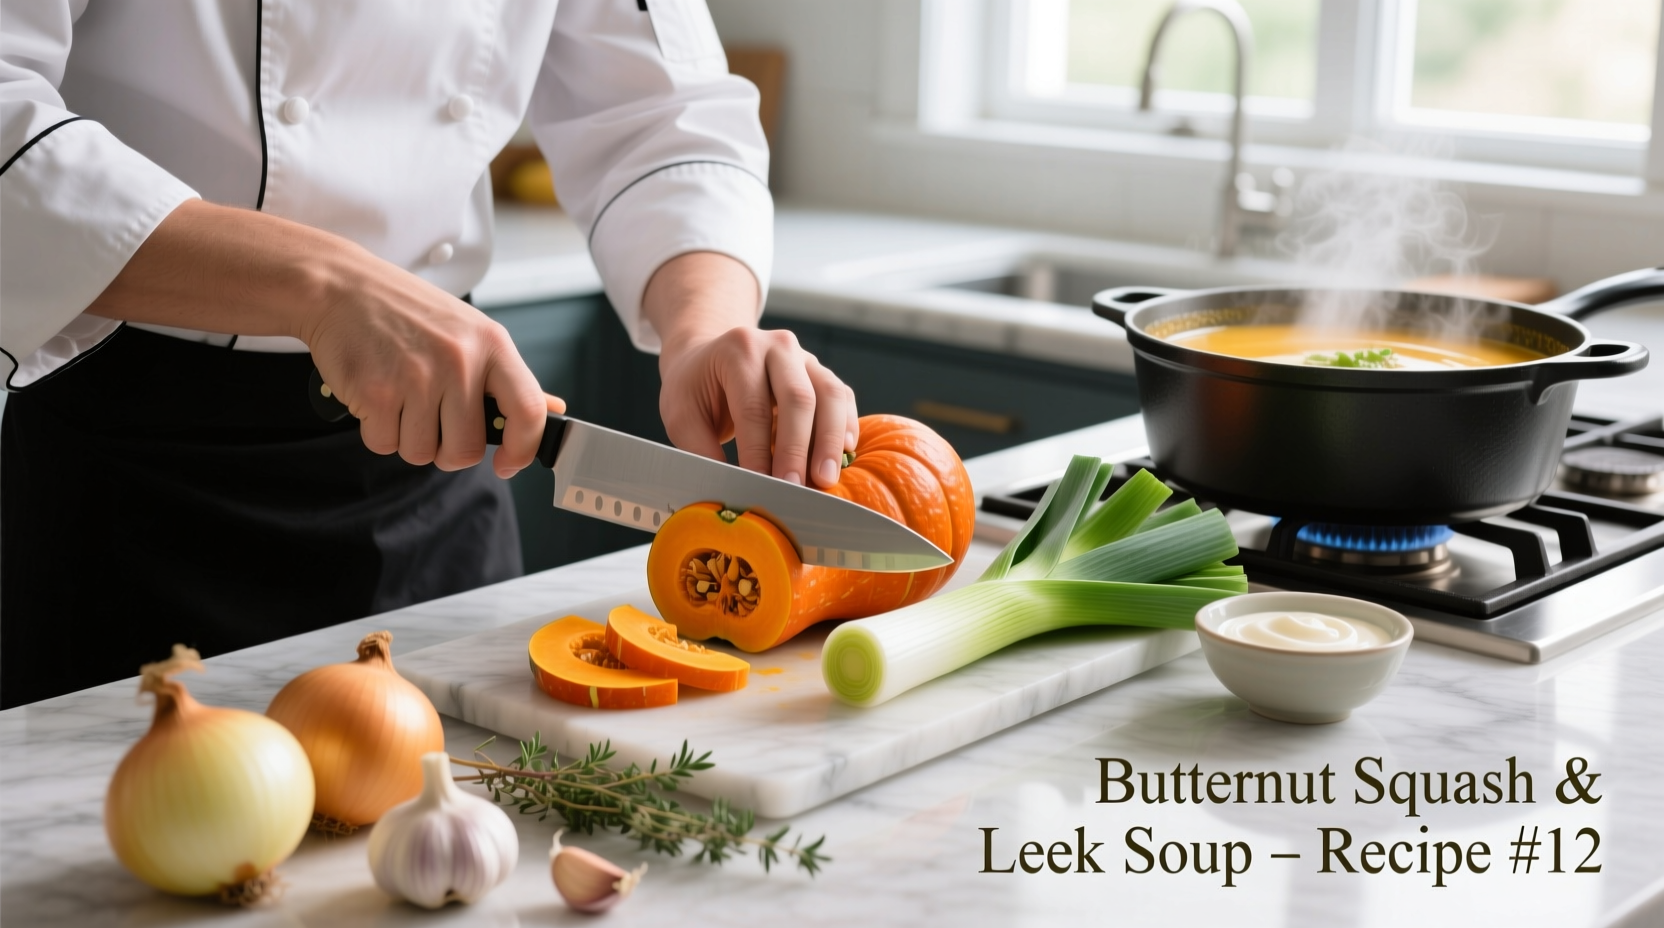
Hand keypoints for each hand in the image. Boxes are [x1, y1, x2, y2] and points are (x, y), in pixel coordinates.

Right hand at [298, 261, 547, 477]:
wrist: (340, 286)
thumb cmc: (408, 312)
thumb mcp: (470, 332)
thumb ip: (509, 378)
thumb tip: (552, 409)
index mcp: (492, 345)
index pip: (529, 411)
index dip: (523, 450)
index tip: (507, 464)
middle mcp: (459, 361)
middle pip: (465, 450)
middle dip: (446, 450)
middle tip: (432, 421)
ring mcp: (417, 377)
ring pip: (421, 453)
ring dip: (408, 438)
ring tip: (400, 397)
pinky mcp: (376, 393)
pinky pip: (384, 444)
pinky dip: (377, 430)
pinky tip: (377, 394)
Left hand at [644, 253, 857, 486]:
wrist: (709, 356)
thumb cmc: (695, 386)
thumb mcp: (682, 415)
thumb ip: (701, 449)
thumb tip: (728, 490)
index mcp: (739, 350)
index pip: (753, 407)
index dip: (759, 451)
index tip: (760, 486)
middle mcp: (777, 346)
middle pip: (799, 398)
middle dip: (798, 448)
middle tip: (797, 488)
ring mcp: (805, 357)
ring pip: (830, 395)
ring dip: (830, 440)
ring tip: (825, 478)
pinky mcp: (821, 372)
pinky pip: (842, 397)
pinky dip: (845, 426)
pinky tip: (844, 454)